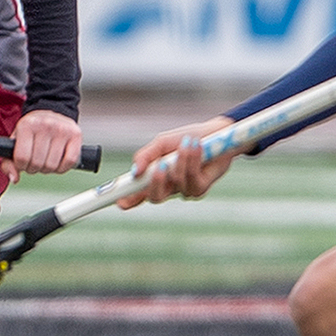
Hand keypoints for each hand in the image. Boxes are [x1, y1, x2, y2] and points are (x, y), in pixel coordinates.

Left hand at [5, 108, 85, 180]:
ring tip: (45, 160)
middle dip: (34, 168)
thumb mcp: (15, 142)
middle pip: (37, 163)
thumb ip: (9, 162)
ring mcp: (62, 129)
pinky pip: (69, 162)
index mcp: (27, 125)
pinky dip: (62, 168)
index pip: (22, 157)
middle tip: (34, 161)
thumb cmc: (31, 130)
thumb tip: (14, 178)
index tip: (23, 163)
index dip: (21, 166)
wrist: (49, 113)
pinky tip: (57, 162)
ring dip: (47, 169)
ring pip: (53, 165)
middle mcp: (45, 125)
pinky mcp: (75, 134)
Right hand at [121, 116, 236, 207]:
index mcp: (153, 177)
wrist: (216, 134)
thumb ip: (145, 156)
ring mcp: (184, 190)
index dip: (127, 199)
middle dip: (155, 182)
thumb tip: (134, 171)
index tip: (120, 201)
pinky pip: (192, 179)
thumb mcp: (161, 143)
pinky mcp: (201, 188)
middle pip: (154, 197)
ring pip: (176, 182)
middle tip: (159, 166)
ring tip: (187, 143)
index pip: (136, 194)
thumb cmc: (185, 138)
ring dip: (181, 161)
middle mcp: (167, 187)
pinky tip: (197, 148)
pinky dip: (193, 161)